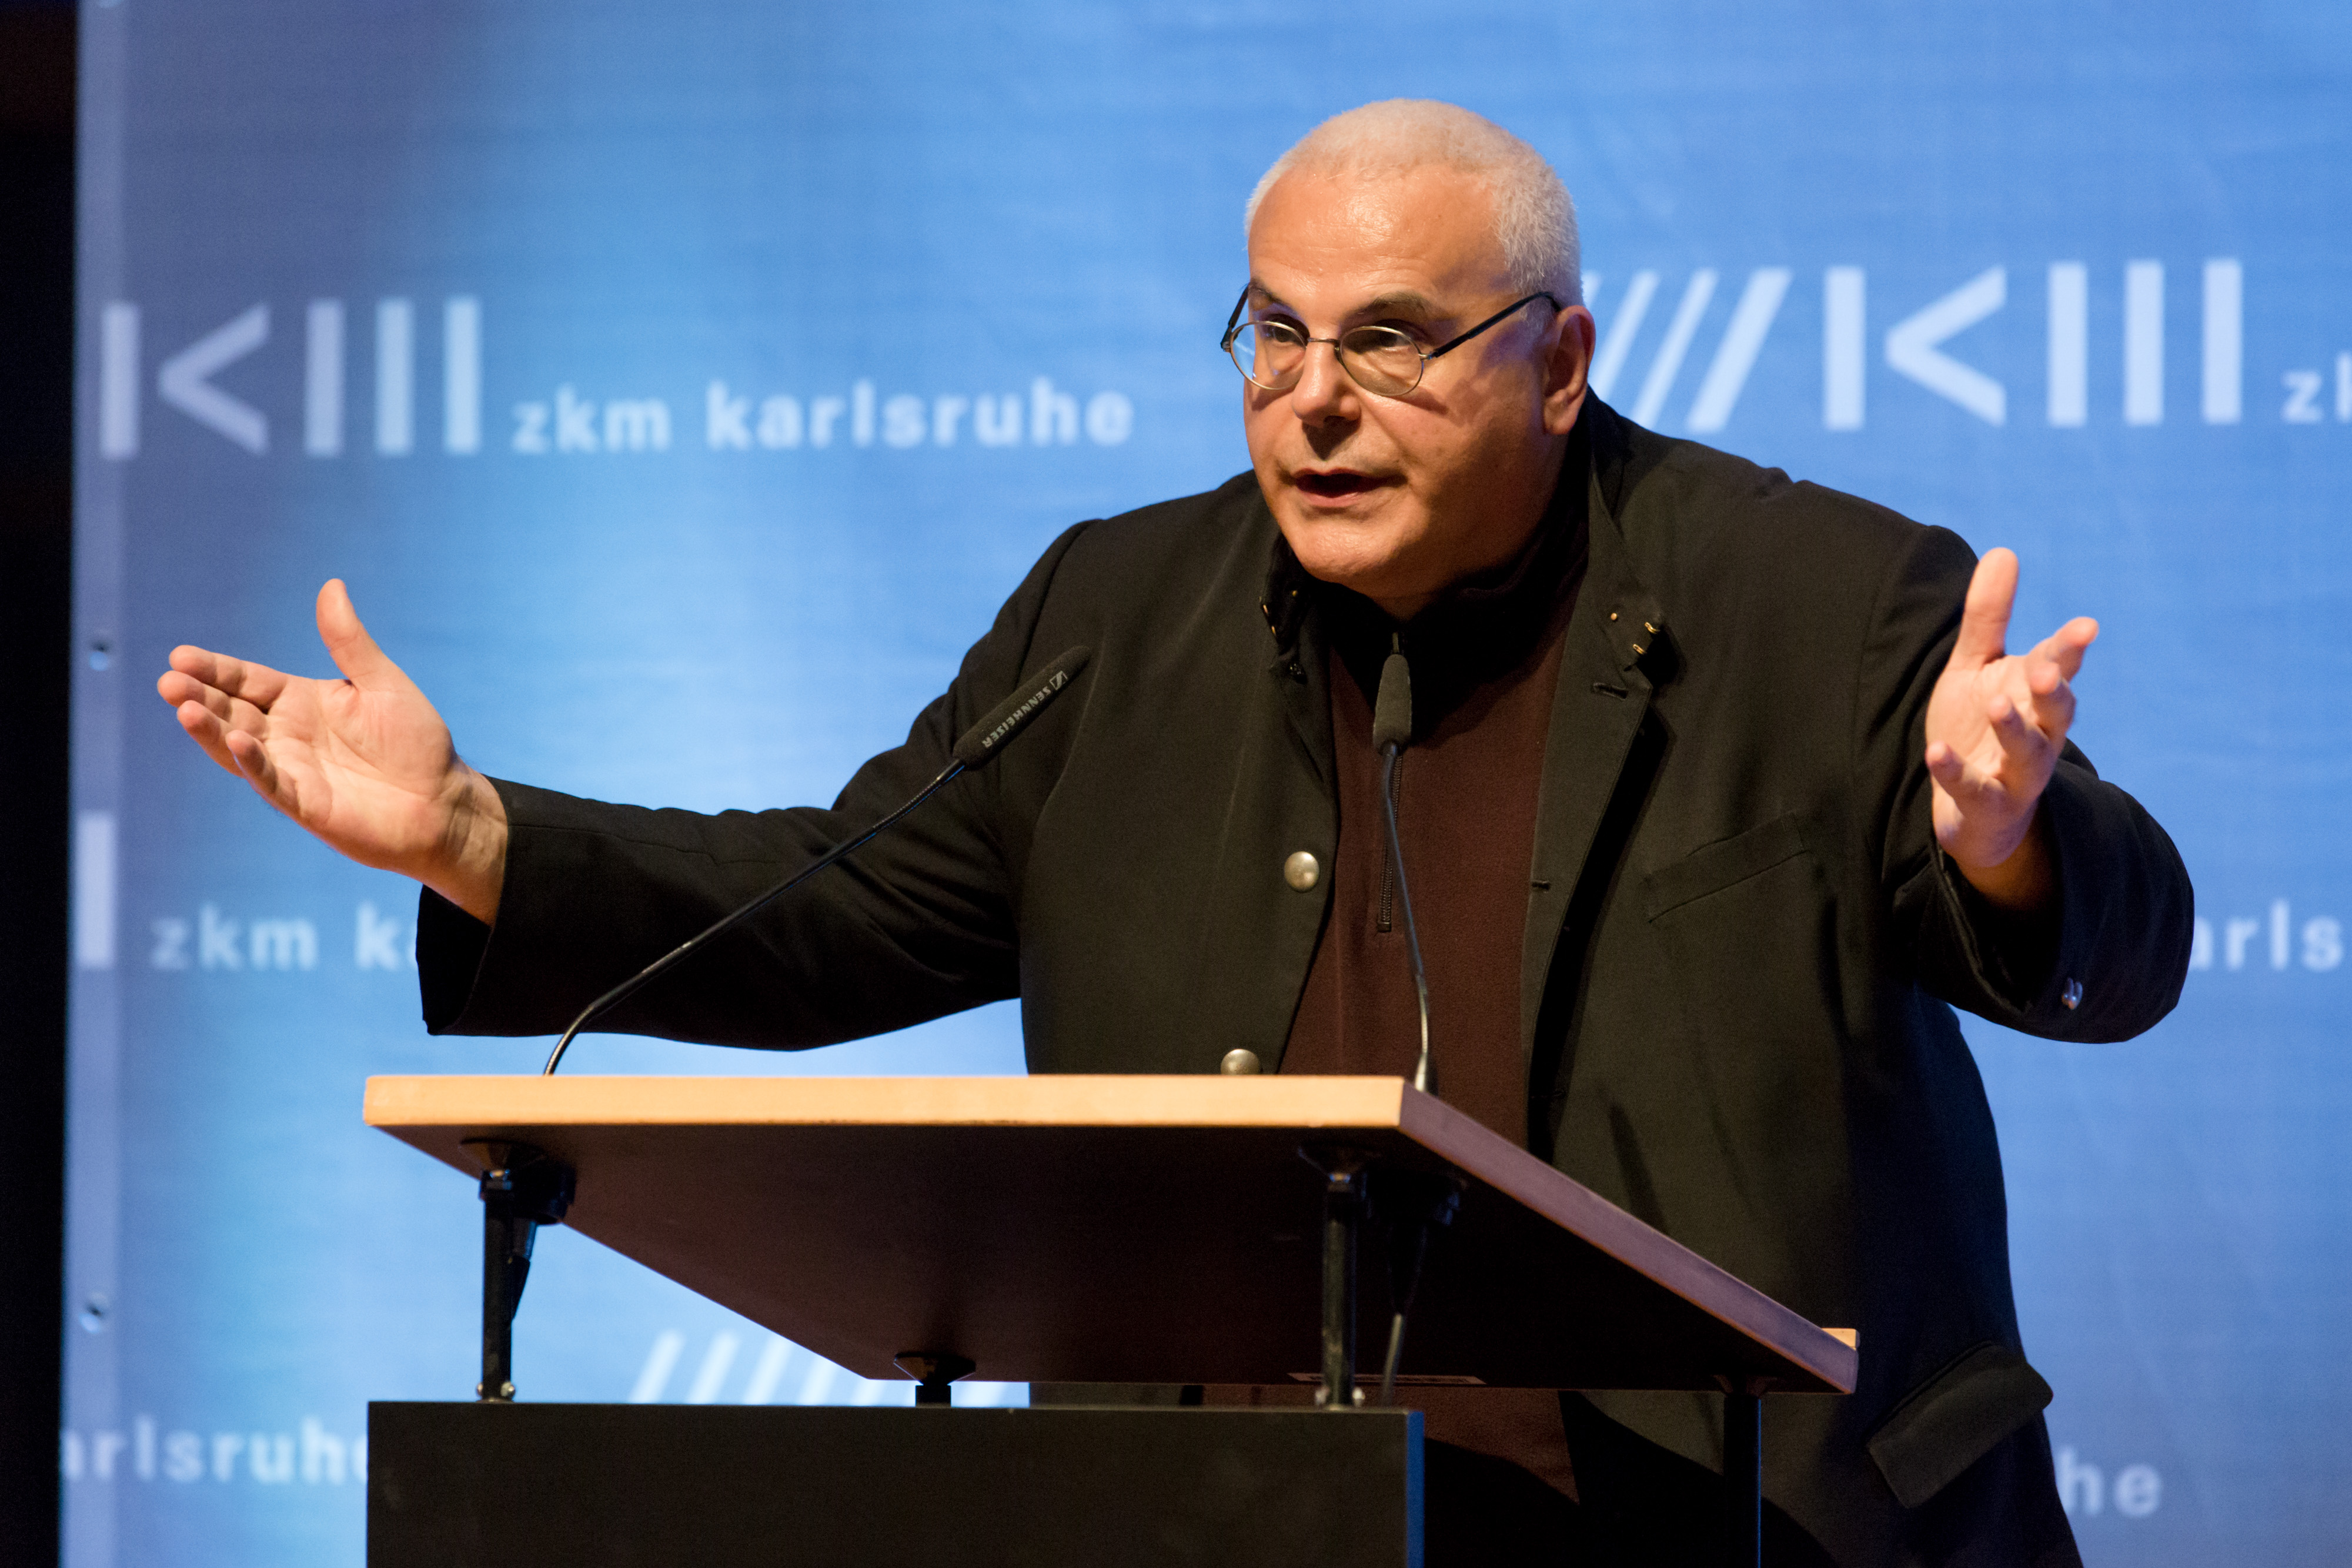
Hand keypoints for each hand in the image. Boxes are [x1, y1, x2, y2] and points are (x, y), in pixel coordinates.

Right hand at [156, 580, 507, 921]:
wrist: (444, 802)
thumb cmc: (416, 742)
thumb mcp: (383, 683)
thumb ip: (350, 642)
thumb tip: (331, 586)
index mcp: (300, 701)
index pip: (246, 680)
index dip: (214, 669)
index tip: (180, 655)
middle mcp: (286, 735)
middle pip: (230, 711)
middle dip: (198, 696)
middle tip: (169, 681)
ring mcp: (292, 770)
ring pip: (238, 747)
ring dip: (210, 730)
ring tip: (184, 708)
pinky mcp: (306, 804)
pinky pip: (272, 782)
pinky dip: (254, 763)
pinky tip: (239, 742)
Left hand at [1923, 548, 2095, 913]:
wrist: (1972, 810)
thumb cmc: (1979, 726)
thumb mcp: (1977, 668)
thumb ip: (1988, 617)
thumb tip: (2004, 551)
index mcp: (2035, 695)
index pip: (2057, 666)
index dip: (2070, 649)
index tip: (2085, 627)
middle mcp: (2038, 734)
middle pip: (2056, 710)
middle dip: (2055, 689)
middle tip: (2049, 668)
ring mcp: (2016, 773)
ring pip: (2028, 753)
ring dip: (2015, 730)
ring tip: (1998, 705)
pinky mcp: (1988, 805)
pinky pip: (1975, 790)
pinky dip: (1956, 772)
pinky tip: (1936, 753)